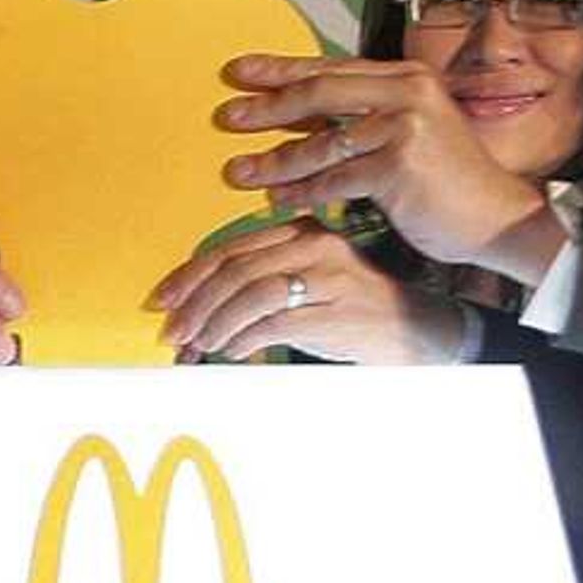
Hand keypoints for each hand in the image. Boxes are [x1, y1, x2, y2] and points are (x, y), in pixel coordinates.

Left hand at [153, 217, 467, 364]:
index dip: (190, 275)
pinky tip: (232, 351)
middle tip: (175, 331)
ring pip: (251, 294)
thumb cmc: (353, 310)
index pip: (232, 247)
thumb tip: (202, 309)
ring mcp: (326, 278)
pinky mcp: (334, 311)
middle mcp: (314, 246)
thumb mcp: (308, 284)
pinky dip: (245, 338)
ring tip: (200, 345)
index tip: (164, 299)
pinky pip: (274, 322)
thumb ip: (262, 284)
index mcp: (302, 231)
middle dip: (196, 303)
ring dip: (217, 324)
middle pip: (236, 269)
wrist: (418, 329)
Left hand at [212, 54, 562, 280]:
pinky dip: (304, 191)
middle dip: (269, 106)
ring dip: (276, 159)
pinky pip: (336, 179)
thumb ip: (368, 119)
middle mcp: (407, 92)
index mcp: (407, 77)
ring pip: (322, 142)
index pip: (332, 68)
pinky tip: (278, 200)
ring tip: (240, 172)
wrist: (497, 218)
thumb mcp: (412, 136)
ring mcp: (404, 126)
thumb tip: (307, 120)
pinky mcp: (398, 165)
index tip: (242, 72)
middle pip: (320, 92)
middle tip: (229, 116)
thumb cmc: (450, 184)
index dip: (283, 70)